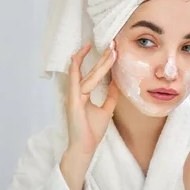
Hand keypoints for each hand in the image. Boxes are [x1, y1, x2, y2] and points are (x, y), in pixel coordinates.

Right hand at [61, 41, 118, 189]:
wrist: (85, 146)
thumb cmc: (91, 130)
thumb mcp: (105, 110)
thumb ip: (109, 97)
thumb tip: (116, 84)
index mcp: (83, 93)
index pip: (91, 72)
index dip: (101, 61)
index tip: (111, 49)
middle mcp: (77, 92)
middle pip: (90, 70)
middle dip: (101, 56)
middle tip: (112, 43)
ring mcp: (74, 96)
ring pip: (87, 74)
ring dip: (99, 62)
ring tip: (110, 51)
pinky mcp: (73, 101)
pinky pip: (75, 82)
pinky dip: (76, 69)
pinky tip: (78, 58)